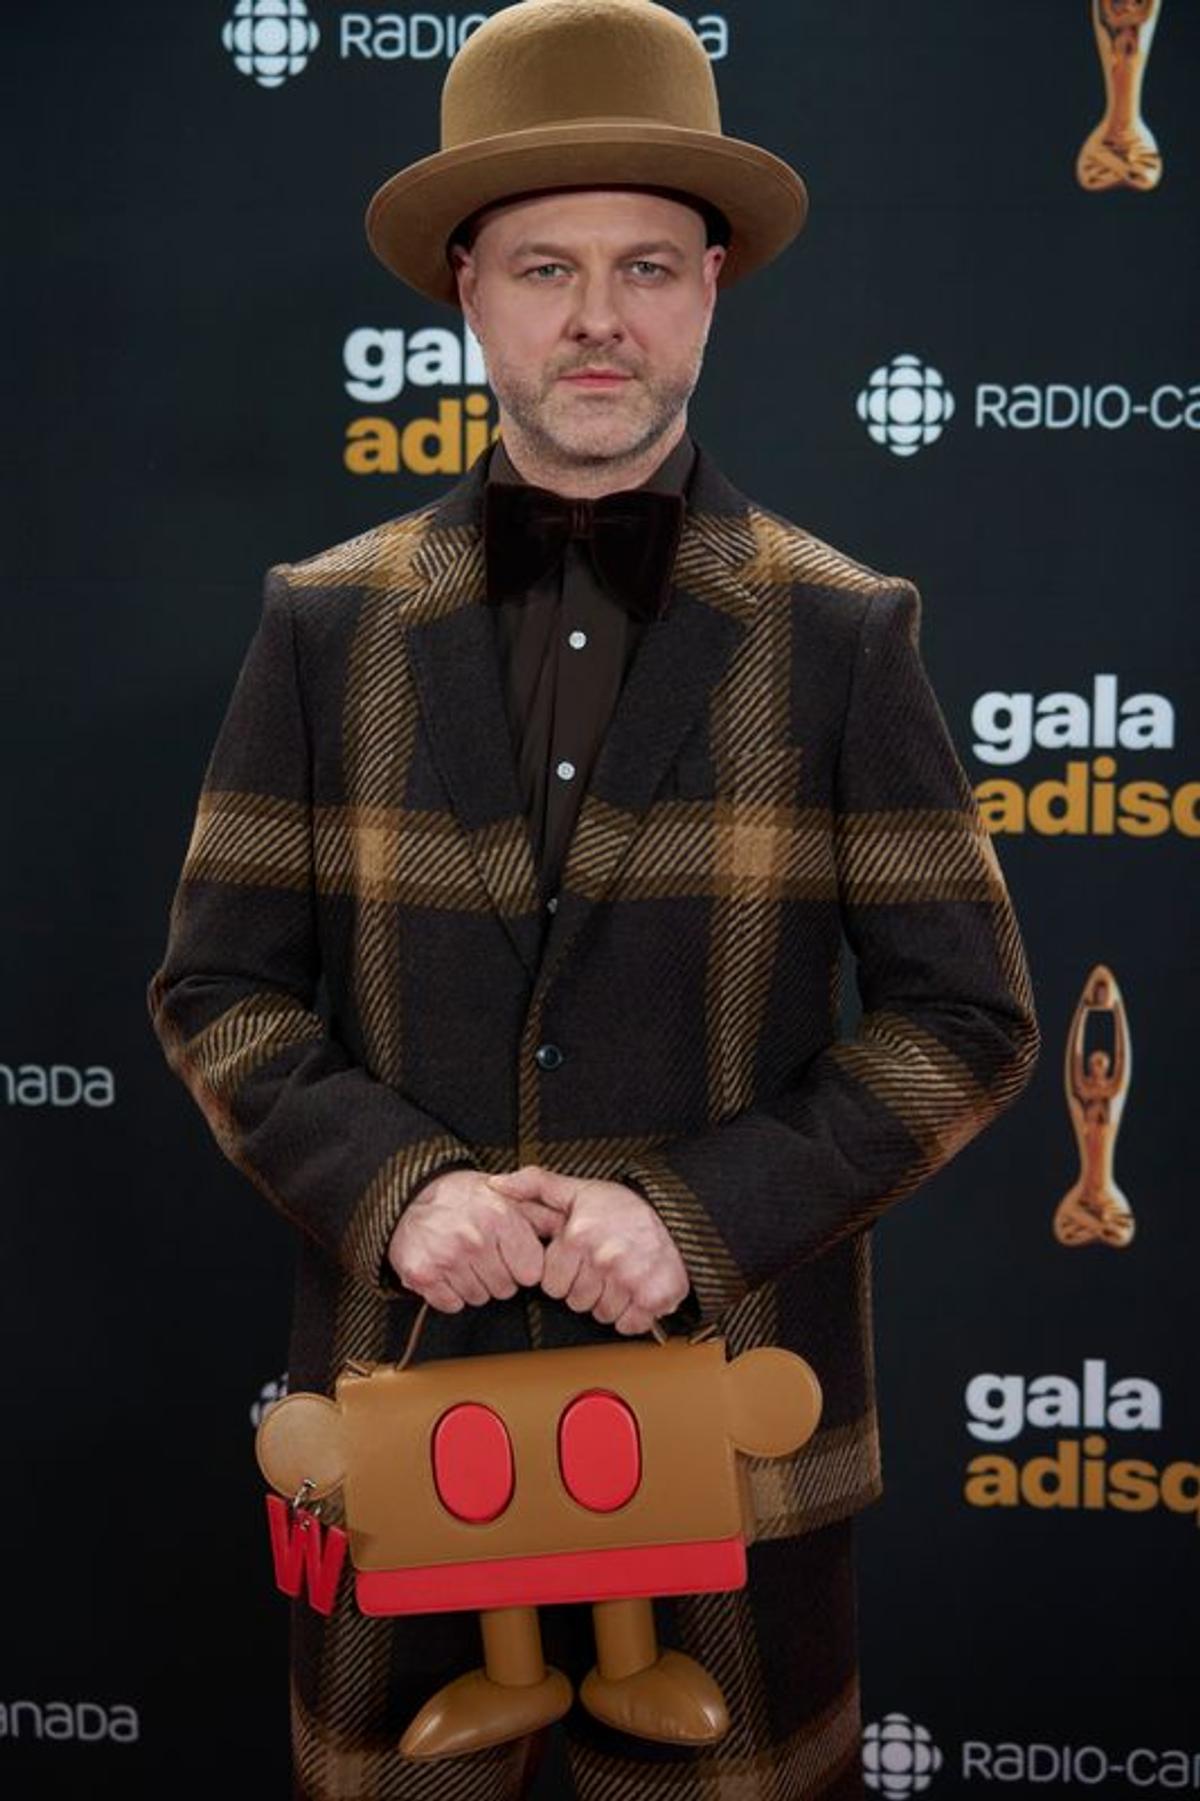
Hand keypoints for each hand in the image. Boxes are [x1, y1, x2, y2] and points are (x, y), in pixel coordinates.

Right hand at [387, 1168, 561, 1312]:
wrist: (412, 1198)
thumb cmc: (465, 1199)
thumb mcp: (506, 1196)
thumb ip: (541, 1213)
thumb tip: (569, 1227)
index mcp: (500, 1218)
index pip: (530, 1273)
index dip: (521, 1266)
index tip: (509, 1255)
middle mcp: (475, 1238)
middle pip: (505, 1289)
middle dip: (497, 1276)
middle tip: (481, 1255)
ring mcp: (447, 1257)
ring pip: (479, 1298)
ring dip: (473, 1285)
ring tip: (463, 1260)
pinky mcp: (423, 1275)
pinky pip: (451, 1304)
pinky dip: (449, 1293)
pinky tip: (446, 1271)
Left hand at [484, 1165, 689, 1336]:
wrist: (677, 1217)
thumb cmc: (624, 1208)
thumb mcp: (578, 1190)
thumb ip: (535, 1186)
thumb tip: (496, 1184)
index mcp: (578, 1237)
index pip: (551, 1283)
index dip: (566, 1273)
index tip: (582, 1259)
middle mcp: (603, 1259)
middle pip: (575, 1302)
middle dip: (586, 1288)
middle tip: (603, 1267)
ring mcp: (630, 1281)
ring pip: (601, 1315)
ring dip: (609, 1302)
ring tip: (621, 1276)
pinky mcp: (654, 1298)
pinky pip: (629, 1325)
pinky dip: (633, 1315)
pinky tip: (636, 1292)